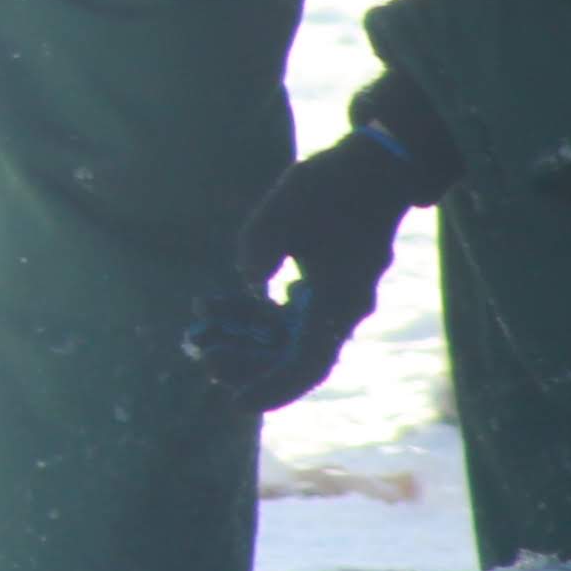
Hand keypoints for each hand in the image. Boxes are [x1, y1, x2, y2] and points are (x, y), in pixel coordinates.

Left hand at [185, 83, 461, 413]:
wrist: (373, 167)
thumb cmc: (331, 185)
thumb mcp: (286, 207)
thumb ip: (262, 244)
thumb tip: (249, 279)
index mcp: (339, 302)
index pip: (305, 364)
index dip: (271, 387)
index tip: (235, 403)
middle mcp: (341, 310)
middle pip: (291, 356)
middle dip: (246, 361)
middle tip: (200, 355)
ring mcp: (334, 300)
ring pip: (285, 336)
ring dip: (243, 336)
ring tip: (197, 331)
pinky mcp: (324, 286)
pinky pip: (287, 315)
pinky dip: (253, 313)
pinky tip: (215, 304)